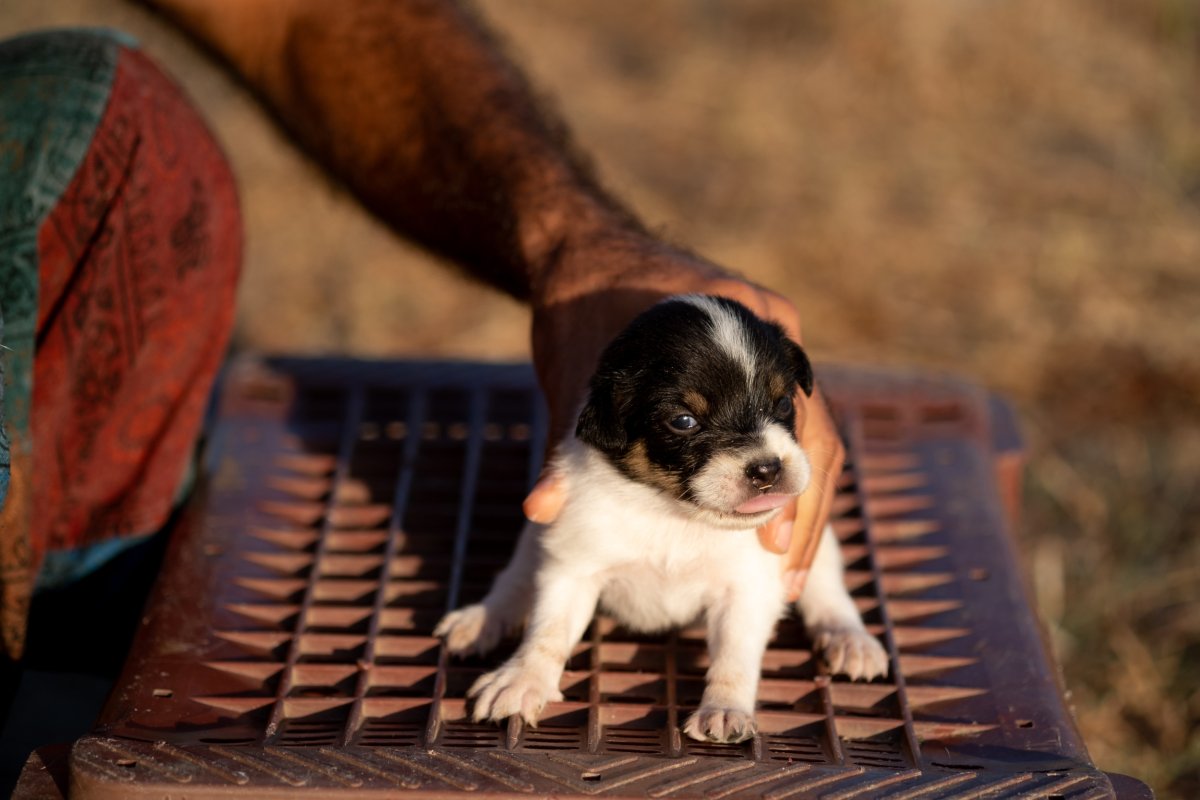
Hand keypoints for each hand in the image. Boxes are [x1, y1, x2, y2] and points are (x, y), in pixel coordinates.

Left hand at [525, 232, 844, 598]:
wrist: (581, 253)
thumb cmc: (580, 310)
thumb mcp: (577, 380)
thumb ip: (563, 450)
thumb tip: (541, 512)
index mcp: (752, 326)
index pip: (796, 428)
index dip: (788, 501)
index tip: (768, 556)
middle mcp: (774, 330)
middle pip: (814, 437)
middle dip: (799, 512)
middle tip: (781, 579)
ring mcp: (773, 341)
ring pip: (806, 434)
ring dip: (794, 499)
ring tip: (778, 566)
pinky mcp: (761, 356)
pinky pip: (784, 420)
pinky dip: (778, 470)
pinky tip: (766, 518)